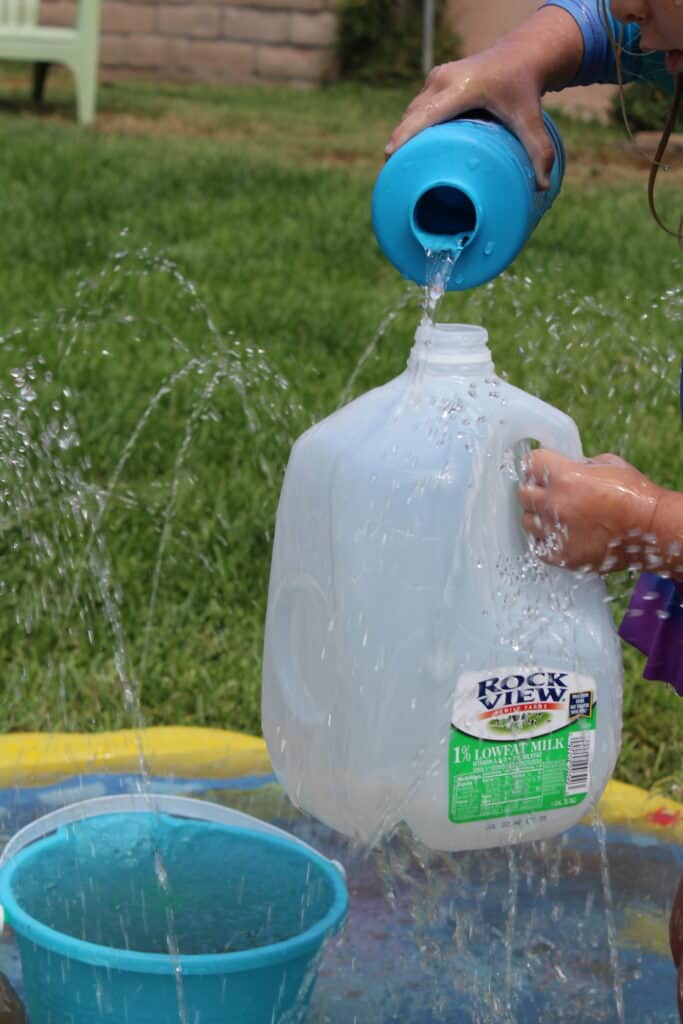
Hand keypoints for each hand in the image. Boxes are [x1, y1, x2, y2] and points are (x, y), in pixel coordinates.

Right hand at [384, 5, 583, 188]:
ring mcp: (435, 80)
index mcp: (461, 87)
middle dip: (399, 144)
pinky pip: (417, 109)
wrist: (521, 55)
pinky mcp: (434, 83)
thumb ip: (539, 151)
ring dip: (404, 137)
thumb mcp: (531, 117)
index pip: (425, 115)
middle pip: (412, 117)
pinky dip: (411, 129)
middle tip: (394, 176)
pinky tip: (406, 151)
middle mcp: (442, 80)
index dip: (405, 136)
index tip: (389, 158)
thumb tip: (541, 187)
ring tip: (398, 168)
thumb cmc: (523, 88)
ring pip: (412, 113)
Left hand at [517, 449, 662, 572]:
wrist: (652, 530)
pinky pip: (537, 545)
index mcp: (565, 477)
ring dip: (539, 517)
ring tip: (558, 517)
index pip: (530, 463)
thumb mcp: (607, 464)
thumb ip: (578, 464)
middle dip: (535, 490)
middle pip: (523, 493)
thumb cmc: (634, 495)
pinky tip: (560, 535)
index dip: (537, 465)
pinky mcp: (560, 556)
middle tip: (550, 494)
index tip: (541, 468)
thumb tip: (562, 465)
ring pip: (527, 521)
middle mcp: (555, 504)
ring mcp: (555, 532)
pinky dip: (545, 540)